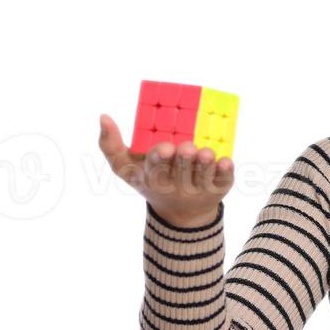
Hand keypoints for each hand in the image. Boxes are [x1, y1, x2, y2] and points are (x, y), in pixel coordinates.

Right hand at [98, 113, 234, 225]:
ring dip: (204, 165)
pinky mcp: (218, 189)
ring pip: (203, 176)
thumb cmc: (151, 180)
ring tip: (206, 153)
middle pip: (180, 171)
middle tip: (187, 147)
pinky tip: (226, 161)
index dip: (160, 158)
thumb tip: (103, 116)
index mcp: (153, 178)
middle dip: (183, 160)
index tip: (165, 148)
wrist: (181, 213)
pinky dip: (225, 172)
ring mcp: (198, 189)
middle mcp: (176, 185)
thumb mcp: (126, 168)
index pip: (155, 168)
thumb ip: (110, 145)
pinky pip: (223, 181)